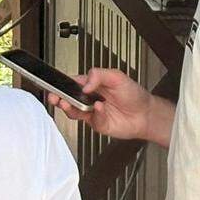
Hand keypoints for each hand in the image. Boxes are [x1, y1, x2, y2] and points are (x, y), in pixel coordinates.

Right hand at [47, 67, 164, 144]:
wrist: (145, 114)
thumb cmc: (133, 93)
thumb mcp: (116, 76)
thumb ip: (98, 75)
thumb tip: (85, 84)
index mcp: (91, 83)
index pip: (71, 82)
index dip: (62, 84)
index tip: (55, 84)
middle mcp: (89, 98)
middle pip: (68, 97)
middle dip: (58, 97)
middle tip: (55, 97)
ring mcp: (91, 111)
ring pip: (73, 111)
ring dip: (69, 107)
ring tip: (68, 103)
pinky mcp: (97, 123)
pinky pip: (90, 119)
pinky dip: (94, 113)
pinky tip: (99, 108)